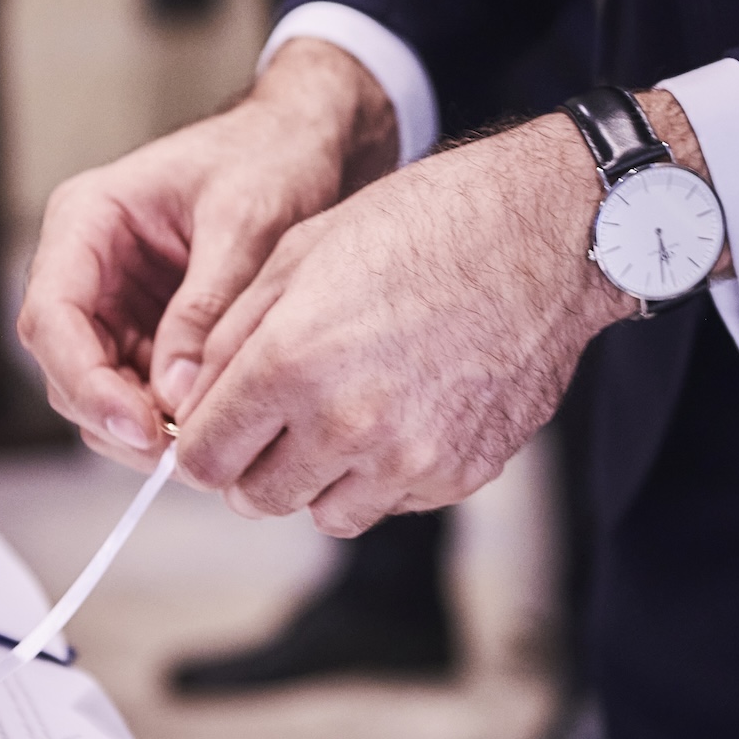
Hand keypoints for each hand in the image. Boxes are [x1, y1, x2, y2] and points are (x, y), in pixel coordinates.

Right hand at [16, 42, 397, 467]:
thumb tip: (178, 393)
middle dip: (116, 418)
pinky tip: (215, 429)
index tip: (141, 425)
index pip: (51, 317)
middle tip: (184, 453)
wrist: (304, 144)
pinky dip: (170, 421)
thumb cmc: (269, 157)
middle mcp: (87, 267)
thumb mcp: (245, 223)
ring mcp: (115, 304)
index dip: (86, 383)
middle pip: (67, 366)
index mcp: (87, 220)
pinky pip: (141, 392)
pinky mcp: (149, 333)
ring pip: (99, 392)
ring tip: (207, 447)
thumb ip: (207, 306)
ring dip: (143, 429)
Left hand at [172, 114, 637, 534]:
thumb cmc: (423, 224)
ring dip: (317, 478)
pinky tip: (399, 413)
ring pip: (324, 513)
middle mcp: (347, 423)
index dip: (199, 445)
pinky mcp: (460, 474)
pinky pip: (392, 503)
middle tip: (273, 422)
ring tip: (340, 416)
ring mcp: (408, 458)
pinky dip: (381, 475)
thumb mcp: (298, 252)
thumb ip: (230, 336)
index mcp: (291, 362)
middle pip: (257, 498)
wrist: (545, 235)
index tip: (212, 429)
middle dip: (252, 465)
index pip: (204, 458)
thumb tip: (193, 399)